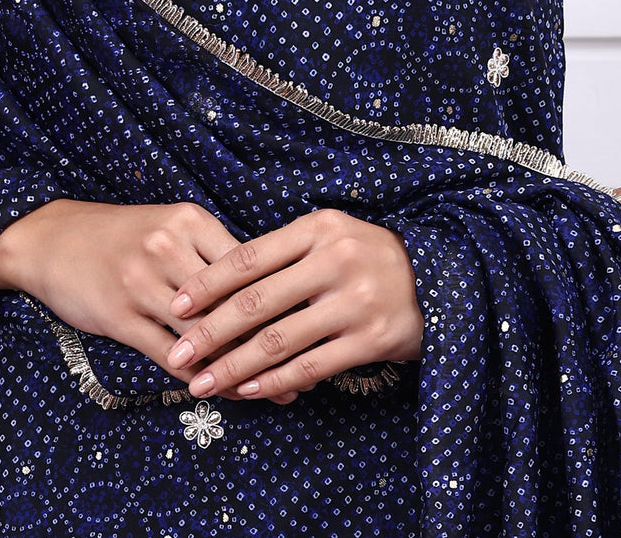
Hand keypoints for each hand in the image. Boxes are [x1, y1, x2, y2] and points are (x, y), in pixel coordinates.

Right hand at [0, 199, 293, 400]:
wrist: (52, 239)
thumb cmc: (122, 235)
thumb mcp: (170, 226)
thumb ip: (213, 253)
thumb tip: (273, 287)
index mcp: (189, 220)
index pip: (250, 267)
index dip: (284, 301)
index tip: (315, 325)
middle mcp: (168, 247)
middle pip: (233, 302)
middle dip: (275, 340)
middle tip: (309, 370)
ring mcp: (142, 283)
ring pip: (206, 334)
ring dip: (243, 368)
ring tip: (278, 392)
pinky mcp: (120, 317)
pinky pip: (170, 356)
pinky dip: (202, 378)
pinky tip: (225, 392)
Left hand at [164, 208, 423, 400]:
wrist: (444, 277)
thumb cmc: (369, 257)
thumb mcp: (331, 237)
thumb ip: (284, 253)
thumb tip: (217, 283)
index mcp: (318, 228)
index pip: (249, 257)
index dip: (208, 284)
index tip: (176, 305)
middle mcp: (335, 260)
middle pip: (257, 301)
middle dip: (210, 331)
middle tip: (178, 354)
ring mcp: (355, 301)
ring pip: (279, 339)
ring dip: (235, 366)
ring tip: (203, 384)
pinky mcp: (372, 339)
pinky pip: (311, 365)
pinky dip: (275, 381)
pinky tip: (249, 390)